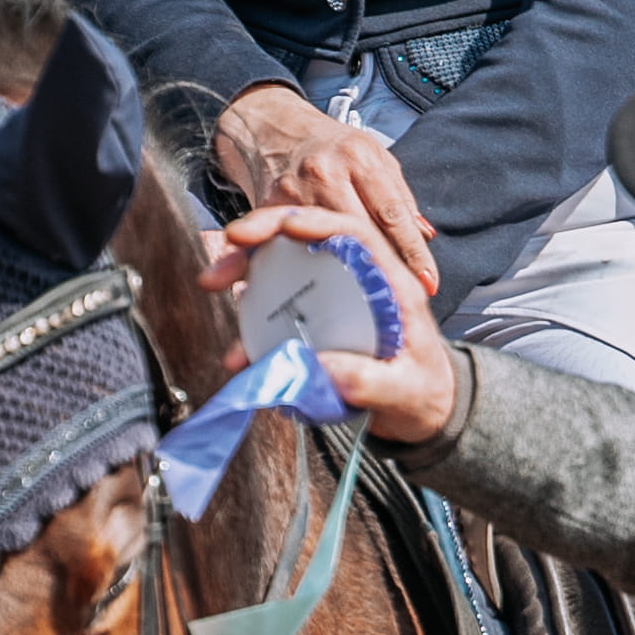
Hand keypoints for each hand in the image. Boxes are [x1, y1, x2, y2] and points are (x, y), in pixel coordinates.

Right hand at [210, 201, 468, 447]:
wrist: (419, 412)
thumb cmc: (423, 392)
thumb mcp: (408, 390)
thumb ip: (372, 381)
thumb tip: (323, 371)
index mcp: (389, 284)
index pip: (355, 233)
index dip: (319, 222)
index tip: (285, 224)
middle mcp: (356, 282)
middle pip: (308, 241)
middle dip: (265, 234)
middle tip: (230, 242)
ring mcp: (330, 300)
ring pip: (283, 270)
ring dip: (244, 271)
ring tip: (211, 282)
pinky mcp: (312, 323)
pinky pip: (275, 315)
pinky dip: (250, 329)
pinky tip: (236, 352)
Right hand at [214, 84, 440, 313]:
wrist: (273, 130)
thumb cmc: (331, 145)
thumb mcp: (373, 156)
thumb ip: (399, 195)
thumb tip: (424, 235)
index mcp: (359, 158)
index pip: (392, 213)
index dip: (412, 251)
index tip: (427, 280)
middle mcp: (326, 174)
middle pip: (362, 233)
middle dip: (385, 266)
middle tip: (403, 294)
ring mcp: (295, 193)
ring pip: (329, 245)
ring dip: (352, 272)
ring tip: (371, 295)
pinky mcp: (270, 210)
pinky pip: (296, 247)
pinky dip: (314, 266)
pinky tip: (327, 284)